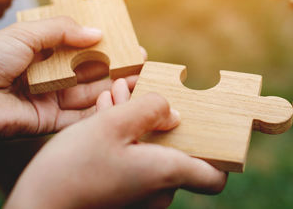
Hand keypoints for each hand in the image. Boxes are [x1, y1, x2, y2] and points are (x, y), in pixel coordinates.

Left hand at [0, 16, 145, 141]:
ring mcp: (50, 99)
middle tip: (140, 63)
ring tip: (137, 79)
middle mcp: (48, 76)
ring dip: (112, 87)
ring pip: (88, 94)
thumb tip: (97, 33)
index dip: (104, 46)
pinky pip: (79, 117)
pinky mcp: (48, 122)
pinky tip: (119, 100)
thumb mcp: (25, 34)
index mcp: (41, 52)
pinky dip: (99, 110)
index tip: (128, 43)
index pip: (80, 48)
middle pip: (88, 72)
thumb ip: (62, 31)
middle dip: (115, 67)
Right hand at [5, 93, 226, 208]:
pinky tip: (104, 119)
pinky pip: (134, 167)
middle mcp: (159, 193)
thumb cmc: (71, 170)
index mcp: (167, 174)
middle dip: (156, 120)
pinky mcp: (122, 202)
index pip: (216, 177)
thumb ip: (150, 109)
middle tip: (130, 95)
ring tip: (111, 102)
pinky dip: (124, 144)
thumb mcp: (111, 124)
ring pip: (151, 155)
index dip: (220, 154)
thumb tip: (174, 114)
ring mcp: (140, 202)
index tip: (210, 131)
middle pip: (175, 152)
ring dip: (135, 127)